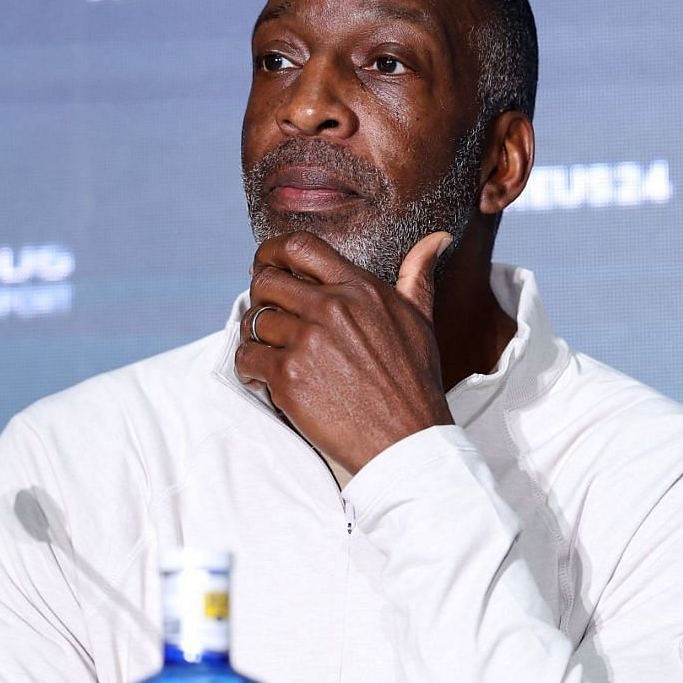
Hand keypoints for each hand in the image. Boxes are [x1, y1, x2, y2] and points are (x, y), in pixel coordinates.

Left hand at [233, 231, 453, 474]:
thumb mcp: (419, 322)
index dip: (272, 251)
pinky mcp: (288, 377)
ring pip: (253, 320)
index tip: (265, 265)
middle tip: (267, 316)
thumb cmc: (414, 383)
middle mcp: (331, 309)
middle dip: (260, 296)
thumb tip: (436, 239)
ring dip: (253, 336)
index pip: (300, 247)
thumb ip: (416, 277)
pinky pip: (245, 357)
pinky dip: (248, 369)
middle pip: (266, 281)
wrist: (407, 442)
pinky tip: (263, 379)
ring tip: (268, 352)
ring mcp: (307, 342)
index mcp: (360, 289)